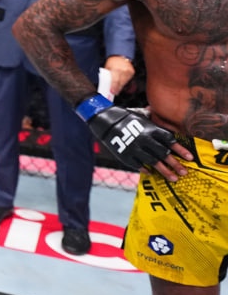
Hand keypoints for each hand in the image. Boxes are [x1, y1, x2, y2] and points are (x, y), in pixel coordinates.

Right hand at [77, 95, 191, 180]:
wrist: (104, 120)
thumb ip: (153, 119)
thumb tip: (161, 116)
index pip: (170, 141)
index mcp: (151, 129)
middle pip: (164, 154)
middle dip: (176, 164)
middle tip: (184, 172)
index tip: (190, 158)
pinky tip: (151, 173)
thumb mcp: (141, 116)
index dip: (181, 150)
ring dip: (165, 171)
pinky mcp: (125, 155)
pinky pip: (138, 165)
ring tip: (174, 178)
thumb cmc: (125, 116)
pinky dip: (146, 170)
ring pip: (153, 162)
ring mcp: (135, 148)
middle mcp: (145, 140)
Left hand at [103, 55, 135, 94]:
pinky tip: (121, 83)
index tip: (112, 92)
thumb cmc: (112, 62)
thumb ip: (107, 76)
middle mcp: (123, 71)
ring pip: (124, 82)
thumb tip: (107, 85)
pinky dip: (124, 82)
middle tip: (114, 92)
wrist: (120, 56)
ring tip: (117, 89)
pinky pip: (128, 80)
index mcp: (116, 69)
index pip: (115, 80)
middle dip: (117, 89)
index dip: (114, 87)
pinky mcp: (132, 72)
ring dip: (120, 86)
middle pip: (121, 83)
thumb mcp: (107, 68)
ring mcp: (129, 72)